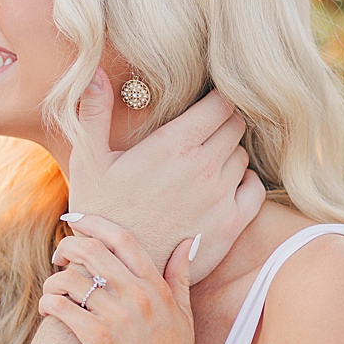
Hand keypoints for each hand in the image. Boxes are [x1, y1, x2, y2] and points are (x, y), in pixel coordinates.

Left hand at [37, 214, 196, 343]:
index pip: (122, 238)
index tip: (75, 219)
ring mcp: (118, 318)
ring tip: (51, 291)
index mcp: (157, 288)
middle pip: (91, 251)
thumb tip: (190, 241)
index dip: (94, 222)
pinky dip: (48, 303)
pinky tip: (47, 310)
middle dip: (67, 247)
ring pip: (71, 279)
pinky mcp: (98, 340)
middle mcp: (138, 297)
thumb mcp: (184, 317)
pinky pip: (62, 307)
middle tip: (58, 257)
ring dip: (53, 280)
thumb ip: (181, 277)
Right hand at [65, 69, 265, 276]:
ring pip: (243, 157)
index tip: (207, 103)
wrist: (116, 269)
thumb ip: (94, 113)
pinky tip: (224, 187)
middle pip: (236, 126)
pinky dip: (245, 183)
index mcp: (174, 144)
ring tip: (207, 162)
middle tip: (204, 132)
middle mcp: (204, 166)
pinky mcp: (231, 224)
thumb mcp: (88, 160)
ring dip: (230, 154)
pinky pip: (255, 189)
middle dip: (223, 123)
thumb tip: (93, 74)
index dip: (217, 99)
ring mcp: (221, 196)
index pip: (221, 103)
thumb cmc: (99, 212)